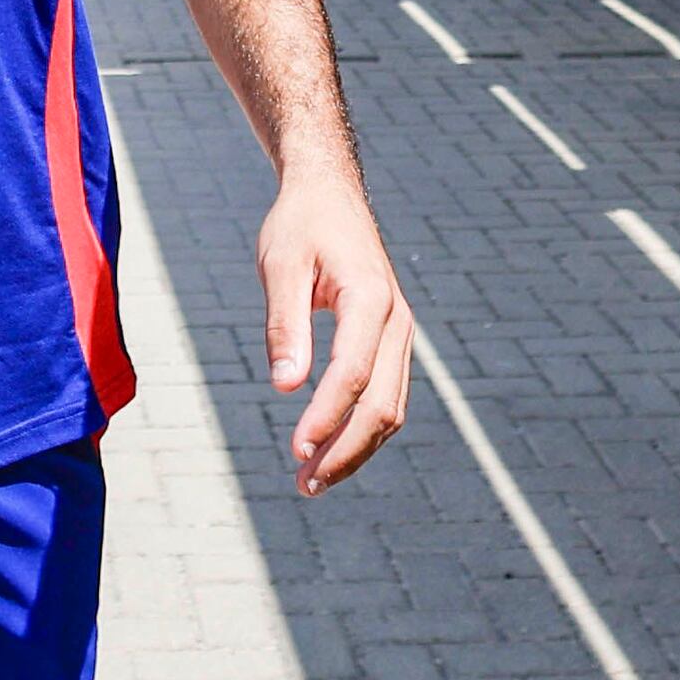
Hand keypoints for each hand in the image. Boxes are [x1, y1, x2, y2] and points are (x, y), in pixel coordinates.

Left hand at [257, 171, 413, 495]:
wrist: (330, 194)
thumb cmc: (301, 226)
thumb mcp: (280, 266)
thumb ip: (285, 324)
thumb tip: (285, 386)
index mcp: (370, 298)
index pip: (352, 373)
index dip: (325, 417)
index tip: (296, 450)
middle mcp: (396, 321)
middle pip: (382, 404)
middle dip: (345, 451)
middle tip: (304, 484)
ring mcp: (399, 334)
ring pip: (390, 409)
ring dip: (355, 449)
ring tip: (312, 480)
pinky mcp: (390, 343)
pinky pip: (386, 396)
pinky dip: (362, 430)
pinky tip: (329, 449)